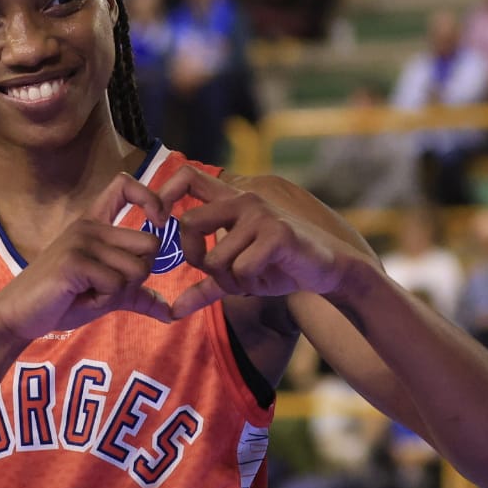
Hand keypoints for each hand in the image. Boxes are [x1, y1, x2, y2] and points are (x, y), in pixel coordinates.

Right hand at [0, 173, 174, 344]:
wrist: (20, 315)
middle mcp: (89, 225)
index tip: (158, 220)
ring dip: (117, 293)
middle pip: (150, 244)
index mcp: (94, 223)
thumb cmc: (62, 300)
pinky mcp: (74, 261)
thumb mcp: (105, 294)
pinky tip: (79, 298)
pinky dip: (103, 302)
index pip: (125, 184)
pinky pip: (116, 286)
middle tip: (105, 286)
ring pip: (136, 269)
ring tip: (87, 293)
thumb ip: (136, 294)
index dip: (151, 197)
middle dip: (138, 276)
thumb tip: (170, 311)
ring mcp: (81, 240)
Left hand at [161, 167, 353, 316]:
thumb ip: (205, 287)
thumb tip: (173, 311)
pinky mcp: (277, 233)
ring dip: (229, 280)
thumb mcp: (237, 275)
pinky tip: (266, 278)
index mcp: (230, 201)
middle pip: (189, 222)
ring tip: (250, 278)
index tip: (159, 224)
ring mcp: (260, 214)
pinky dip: (249, 283)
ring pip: (215, 257)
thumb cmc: (280, 266)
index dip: (163, 194)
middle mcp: (243, 199)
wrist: (328, 270)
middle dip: (194, 256)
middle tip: (217, 272)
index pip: (187, 176)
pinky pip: (241, 268)